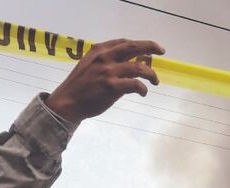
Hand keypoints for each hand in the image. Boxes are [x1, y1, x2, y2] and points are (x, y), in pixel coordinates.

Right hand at [46, 39, 163, 122]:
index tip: (149, 48)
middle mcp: (105, 58)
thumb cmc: (79, 87)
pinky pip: (135, 85)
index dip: (139, 44)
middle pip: (133, 47)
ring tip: (155, 81)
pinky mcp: (112, 87)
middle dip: (150, 47)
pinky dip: (143, 89)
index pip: (123, 42)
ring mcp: (109, 71)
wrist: (67, 102)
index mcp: (99, 51)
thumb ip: (105, 62)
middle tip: (162, 51)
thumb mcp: (89, 65)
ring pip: (139, 67)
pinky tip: (143, 93)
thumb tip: (125, 64)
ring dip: (151, 74)